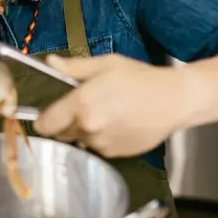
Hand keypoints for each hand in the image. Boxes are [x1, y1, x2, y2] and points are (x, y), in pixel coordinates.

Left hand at [33, 54, 191, 157]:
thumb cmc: (139, 78)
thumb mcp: (106, 64)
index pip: (45, 124)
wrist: (174, 100)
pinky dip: (101, 139)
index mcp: (81, 104)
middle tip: (83, 108)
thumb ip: (74, 67)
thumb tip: (49, 63)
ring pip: (80, 142)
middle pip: (61, 134)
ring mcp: (102, 144)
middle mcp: (88, 128)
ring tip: (105, 115)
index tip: (49, 114)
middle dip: (66, 123)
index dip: (43, 119)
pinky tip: (117, 125)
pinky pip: (98, 149)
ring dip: (84, 132)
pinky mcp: (116, 155)